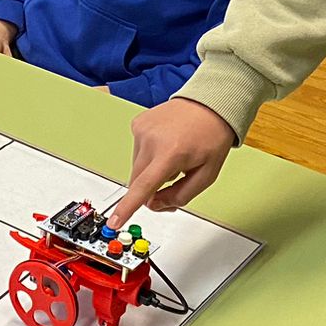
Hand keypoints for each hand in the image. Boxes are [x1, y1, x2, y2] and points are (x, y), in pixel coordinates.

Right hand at [110, 98, 237, 223]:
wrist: (210, 104)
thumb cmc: (211, 136)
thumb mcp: (207, 174)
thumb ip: (181, 195)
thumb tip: (155, 204)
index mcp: (172, 153)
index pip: (144, 186)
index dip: (127, 207)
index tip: (114, 221)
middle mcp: (152, 139)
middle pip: (138, 182)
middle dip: (151, 190)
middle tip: (173, 184)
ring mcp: (142, 130)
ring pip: (137, 168)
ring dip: (151, 170)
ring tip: (173, 156)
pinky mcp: (137, 124)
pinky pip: (137, 151)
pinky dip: (149, 155)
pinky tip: (166, 145)